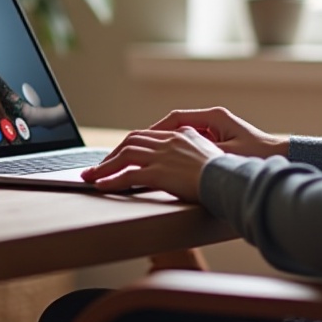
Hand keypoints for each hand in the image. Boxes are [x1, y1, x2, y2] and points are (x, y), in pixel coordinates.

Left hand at [81, 126, 222, 200]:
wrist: (230, 179)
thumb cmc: (225, 172)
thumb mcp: (210, 152)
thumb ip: (194, 150)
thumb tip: (188, 156)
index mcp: (179, 135)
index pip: (145, 136)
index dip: (127, 145)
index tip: (117, 155)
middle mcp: (168, 142)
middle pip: (130, 142)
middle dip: (111, 155)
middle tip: (97, 166)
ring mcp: (163, 156)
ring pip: (125, 156)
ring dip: (104, 167)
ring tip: (91, 177)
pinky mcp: (160, 173)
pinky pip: (129, 176)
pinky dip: (112, 181)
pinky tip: (102, 186)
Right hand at [146, 107, 289, 158]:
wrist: (280, 157)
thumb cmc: (258, 155)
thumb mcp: (228, 155)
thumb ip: (205, 151)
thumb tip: (181, 153)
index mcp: (214, 117)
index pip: (177, 118)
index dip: (157, 128)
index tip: (143, 139)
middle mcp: (213, 119)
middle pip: (176, 124)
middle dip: (156, 135)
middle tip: (138, 148)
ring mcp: (215, 128)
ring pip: (182, 133)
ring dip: (166, 143)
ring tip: (149, 155)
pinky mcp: (218, 139)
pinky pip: (191, 142)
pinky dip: (178, 149)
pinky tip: (169, 162)